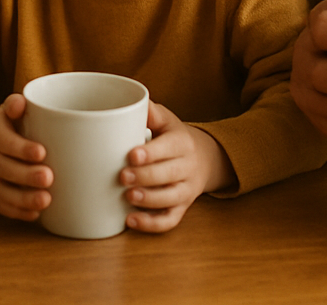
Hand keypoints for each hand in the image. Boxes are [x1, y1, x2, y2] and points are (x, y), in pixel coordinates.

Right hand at [0, 93, 56, 221]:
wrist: (1, 143)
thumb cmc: (21, 121)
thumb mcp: (19, 107)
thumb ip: (20, 103)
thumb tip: (20, 103)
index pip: (1, 137)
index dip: (18, 147)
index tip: (42, 152)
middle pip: (1, 166)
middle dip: (24, 175)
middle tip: (49, 177)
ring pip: (0, 191)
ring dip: (22, 198)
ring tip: (46, 200)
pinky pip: (1, 206)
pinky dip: (18, 212)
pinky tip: (36, 214)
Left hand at [120, 102, 233, 232]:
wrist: (204, 158)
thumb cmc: (174, 137)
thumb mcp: (167, 120)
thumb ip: (151, 113)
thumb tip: (134, 100)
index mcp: (182, 142)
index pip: (169, 148)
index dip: (152, 153)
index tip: (132, 154)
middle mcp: (187, 167)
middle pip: (170, 174)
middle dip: (146, 177)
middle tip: (122, 176)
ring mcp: (186, 189)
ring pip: (172, 198)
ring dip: (150, 200)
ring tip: (128, 198)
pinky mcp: (182, 208)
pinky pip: (170, 220)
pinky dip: (152, 224)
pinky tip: (130, 221)